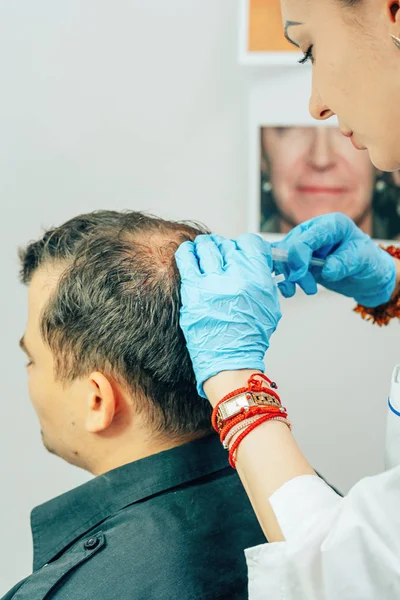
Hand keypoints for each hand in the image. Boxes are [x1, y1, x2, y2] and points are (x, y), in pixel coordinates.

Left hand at [175, 233, 281, 396]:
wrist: (230, 359)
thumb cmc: (249, 336)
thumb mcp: (268, 304)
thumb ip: (262, 278)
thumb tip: (254, 261)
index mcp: (257, 277)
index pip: (250, 242)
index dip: (244, 245)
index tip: (240, 250)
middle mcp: (235, 276)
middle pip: (226, 244)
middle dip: (225, 248)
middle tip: (222, 256)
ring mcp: (212, 282)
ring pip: (205, 247)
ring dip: (206, 247)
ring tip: (204, 252)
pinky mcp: (192, 290)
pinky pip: (185, 259)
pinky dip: (187, 252)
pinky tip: (189, 254)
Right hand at [273, 213, 395, 306]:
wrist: (367, 276)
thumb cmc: (368, 261)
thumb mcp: (363, 260)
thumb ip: (345, 262)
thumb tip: (327, 270)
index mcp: (332, 225)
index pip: (308, 236)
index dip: (299, 253)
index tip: (299, 273)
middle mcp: (315, 231)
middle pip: (290, 246)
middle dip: (294, 268)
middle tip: (308, 286)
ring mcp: (305, 245)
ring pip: (283, 257)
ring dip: (289, 276)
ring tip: (308, 289)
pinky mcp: (300, 260)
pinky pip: (284, 266)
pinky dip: (283, 278)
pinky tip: (289, 290)